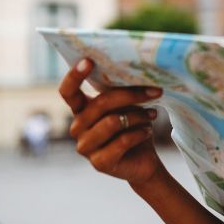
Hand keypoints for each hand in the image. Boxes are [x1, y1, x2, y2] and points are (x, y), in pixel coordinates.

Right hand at [59, 58, 164, 184]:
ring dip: (138, 116)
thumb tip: (137, 73)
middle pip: (100, 104)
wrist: (143, 162)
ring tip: (152, 115)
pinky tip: (148, 131)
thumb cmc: (133, 128)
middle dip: (131, 95)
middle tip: (155, 91)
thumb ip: (122, 93)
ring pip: (113, 122)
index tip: (89, 60)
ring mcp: (85, 147)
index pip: (68, 92)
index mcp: (81, 111)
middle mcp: (77, 128)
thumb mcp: (128, 107)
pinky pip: (122, 141)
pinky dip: (140, 133)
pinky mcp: (99, 163)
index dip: (74, 76)